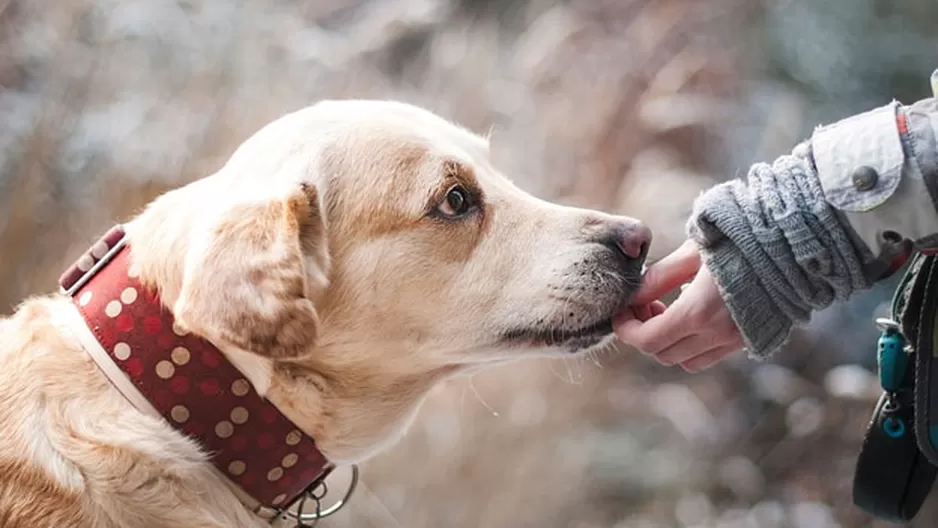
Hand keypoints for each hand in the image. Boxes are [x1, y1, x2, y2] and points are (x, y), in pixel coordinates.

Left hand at [614, 240, 744, 371]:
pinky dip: (692, 344)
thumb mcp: (692, 252)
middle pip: (662, 354)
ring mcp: (736, 340)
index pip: (647, 340)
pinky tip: (694, 315)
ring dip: (669, 342)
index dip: (626, 329)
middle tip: (645, 304)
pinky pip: (710, 356)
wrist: (795, 243)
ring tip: (668, 309)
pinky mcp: (750, 339)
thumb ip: (659, 277)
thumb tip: (632, 296)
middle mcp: (718, 334)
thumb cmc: (740, 238)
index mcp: (699, 311)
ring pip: (686, 361)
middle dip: (644, 333)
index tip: (621, 311)